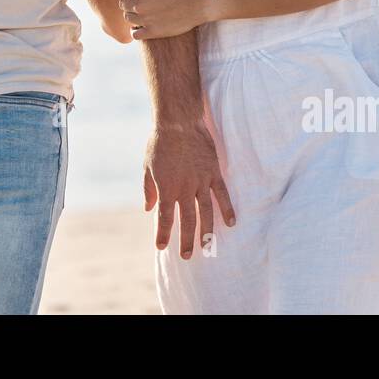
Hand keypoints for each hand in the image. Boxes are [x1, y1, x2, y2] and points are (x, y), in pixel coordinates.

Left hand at [119, 0, 207, 38]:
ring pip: (127, 19)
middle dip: (126, 2)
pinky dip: (135, 31)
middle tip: (136, 1)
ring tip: (140, 13)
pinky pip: (135, 35)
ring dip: (130, 15)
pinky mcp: (153, 32)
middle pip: (122, 5)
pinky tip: (142, 26)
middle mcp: (140, 6)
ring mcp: (146, 20)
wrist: (199, 5)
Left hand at [143, 121, 235, 256]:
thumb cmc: (160, 143)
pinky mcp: (214, 173)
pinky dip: (227, 209)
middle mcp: (184, 188)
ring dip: (206, 231)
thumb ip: (149, 189)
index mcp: (166, 187)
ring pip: (206, 212)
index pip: (165, 217)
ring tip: (207, 246)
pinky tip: (231, 223)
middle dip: (186, 240)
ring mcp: (201, 181)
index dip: (163, 234)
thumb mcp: (147, 166)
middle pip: (187, 220)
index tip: (161, 247)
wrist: (178, 122)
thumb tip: (148, 208)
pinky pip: (222, 194)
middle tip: (187, 255)